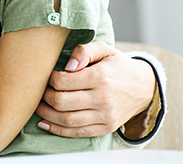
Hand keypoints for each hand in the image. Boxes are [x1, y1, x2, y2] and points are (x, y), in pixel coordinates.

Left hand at [36, 42, 156, 136]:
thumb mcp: (104, 50)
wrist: (144, 87)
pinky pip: (78, 132)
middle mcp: (103, 99)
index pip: (62, 81)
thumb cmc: (117, 66)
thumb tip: (68, 65)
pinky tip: (45, 123)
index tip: (47, 76)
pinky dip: (58, 130)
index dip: (48, 79)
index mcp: (100, 77)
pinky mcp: (106, 128)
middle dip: (44, 96)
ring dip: (46, 114)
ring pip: (67, 119)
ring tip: (38, 106)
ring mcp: (106, 116)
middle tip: (39, 91)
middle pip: (61, 101)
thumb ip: (83, 51)